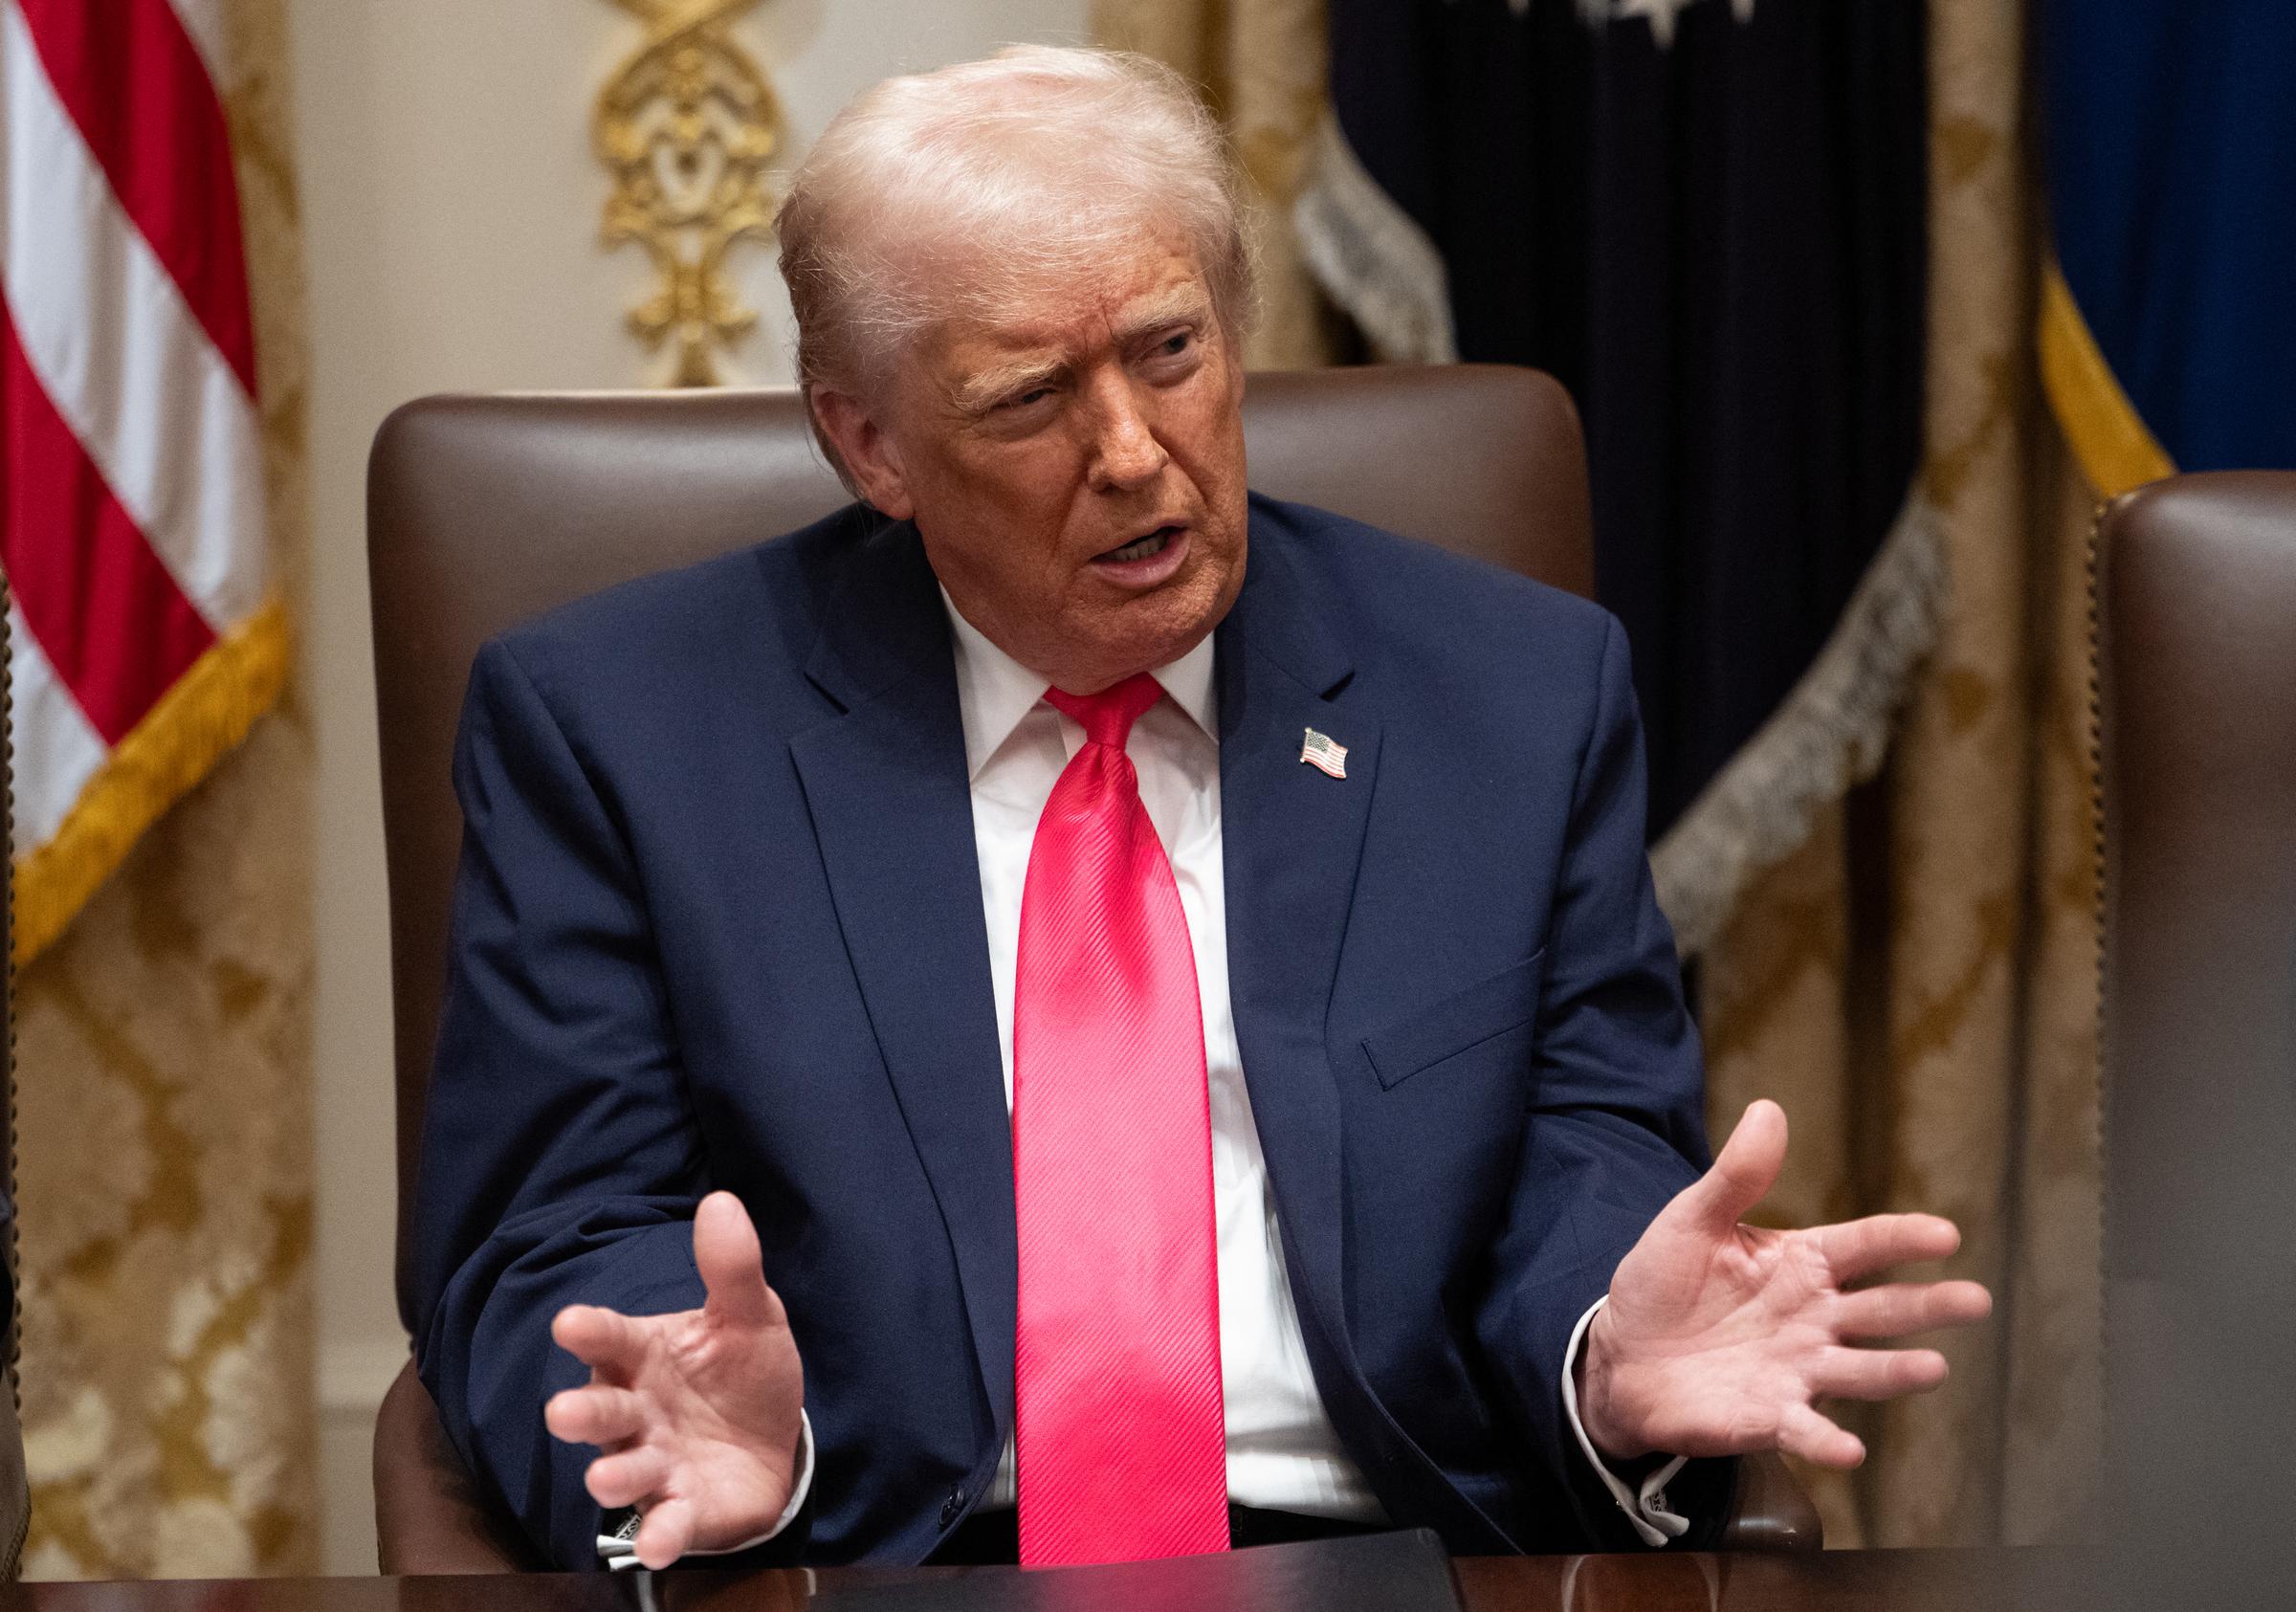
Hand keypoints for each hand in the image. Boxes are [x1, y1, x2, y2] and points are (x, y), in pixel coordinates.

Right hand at [544, 1191, 804, 1567]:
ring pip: (625, 1469)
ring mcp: (655, 1463)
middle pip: (603, 1409)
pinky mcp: (680, 1509)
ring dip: (615, 1476)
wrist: (774, 1442)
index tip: (570, 1322)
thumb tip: (721, 1201)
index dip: (592, 1331)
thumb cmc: (742, 1371)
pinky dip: (659, 1534)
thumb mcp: (750, 1315)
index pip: (612, 1338)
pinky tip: (658, 1543)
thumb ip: (732, 1268)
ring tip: (606, 1479)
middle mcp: (637, 1411)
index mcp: (646, 1355)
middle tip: (563, 1411)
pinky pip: (664, 1524)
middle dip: (583, 1411)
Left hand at [1576, 1100, 1991, 1468]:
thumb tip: (1769, 1109)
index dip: (1902, 1238)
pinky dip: (1827, 1440)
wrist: (1622, 1355)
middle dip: (1929, 1306)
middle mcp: (1814, 1319)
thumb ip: (1736, 1176)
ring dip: (1896, 1372)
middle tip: (1976, 1300)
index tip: (1946, 1234)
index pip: (1863, 1246)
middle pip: (1882, 1310)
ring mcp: (1798, 1369)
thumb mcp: (1693, 1221)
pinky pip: (1806, 1429)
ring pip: (1860, 1370)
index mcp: (1801, 1264)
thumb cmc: (1664, 1283)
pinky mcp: (1770, 1416)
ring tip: (1934, 1368)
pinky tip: (1849, 1449)